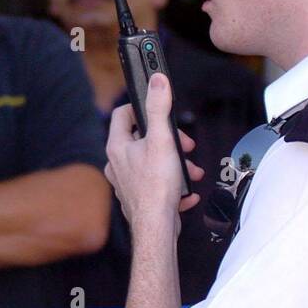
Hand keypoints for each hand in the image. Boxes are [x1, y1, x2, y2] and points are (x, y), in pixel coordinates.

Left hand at [104, 73, 203, 227]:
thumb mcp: (162, 140)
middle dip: (169, 141)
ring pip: (152, 163)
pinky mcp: (137, 197)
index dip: (140, 107)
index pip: (122, 114)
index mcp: (118, 146)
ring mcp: (125, 182)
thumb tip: (157, 81)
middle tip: (184, 146)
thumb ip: (159, 108)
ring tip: (190, 171)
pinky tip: (184, 192)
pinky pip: (156, 185)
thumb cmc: (156, 187)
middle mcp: (117, 163)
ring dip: (175, 164)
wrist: (156, 227)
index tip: (157, 109)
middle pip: (142, 140)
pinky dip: (173, 186)